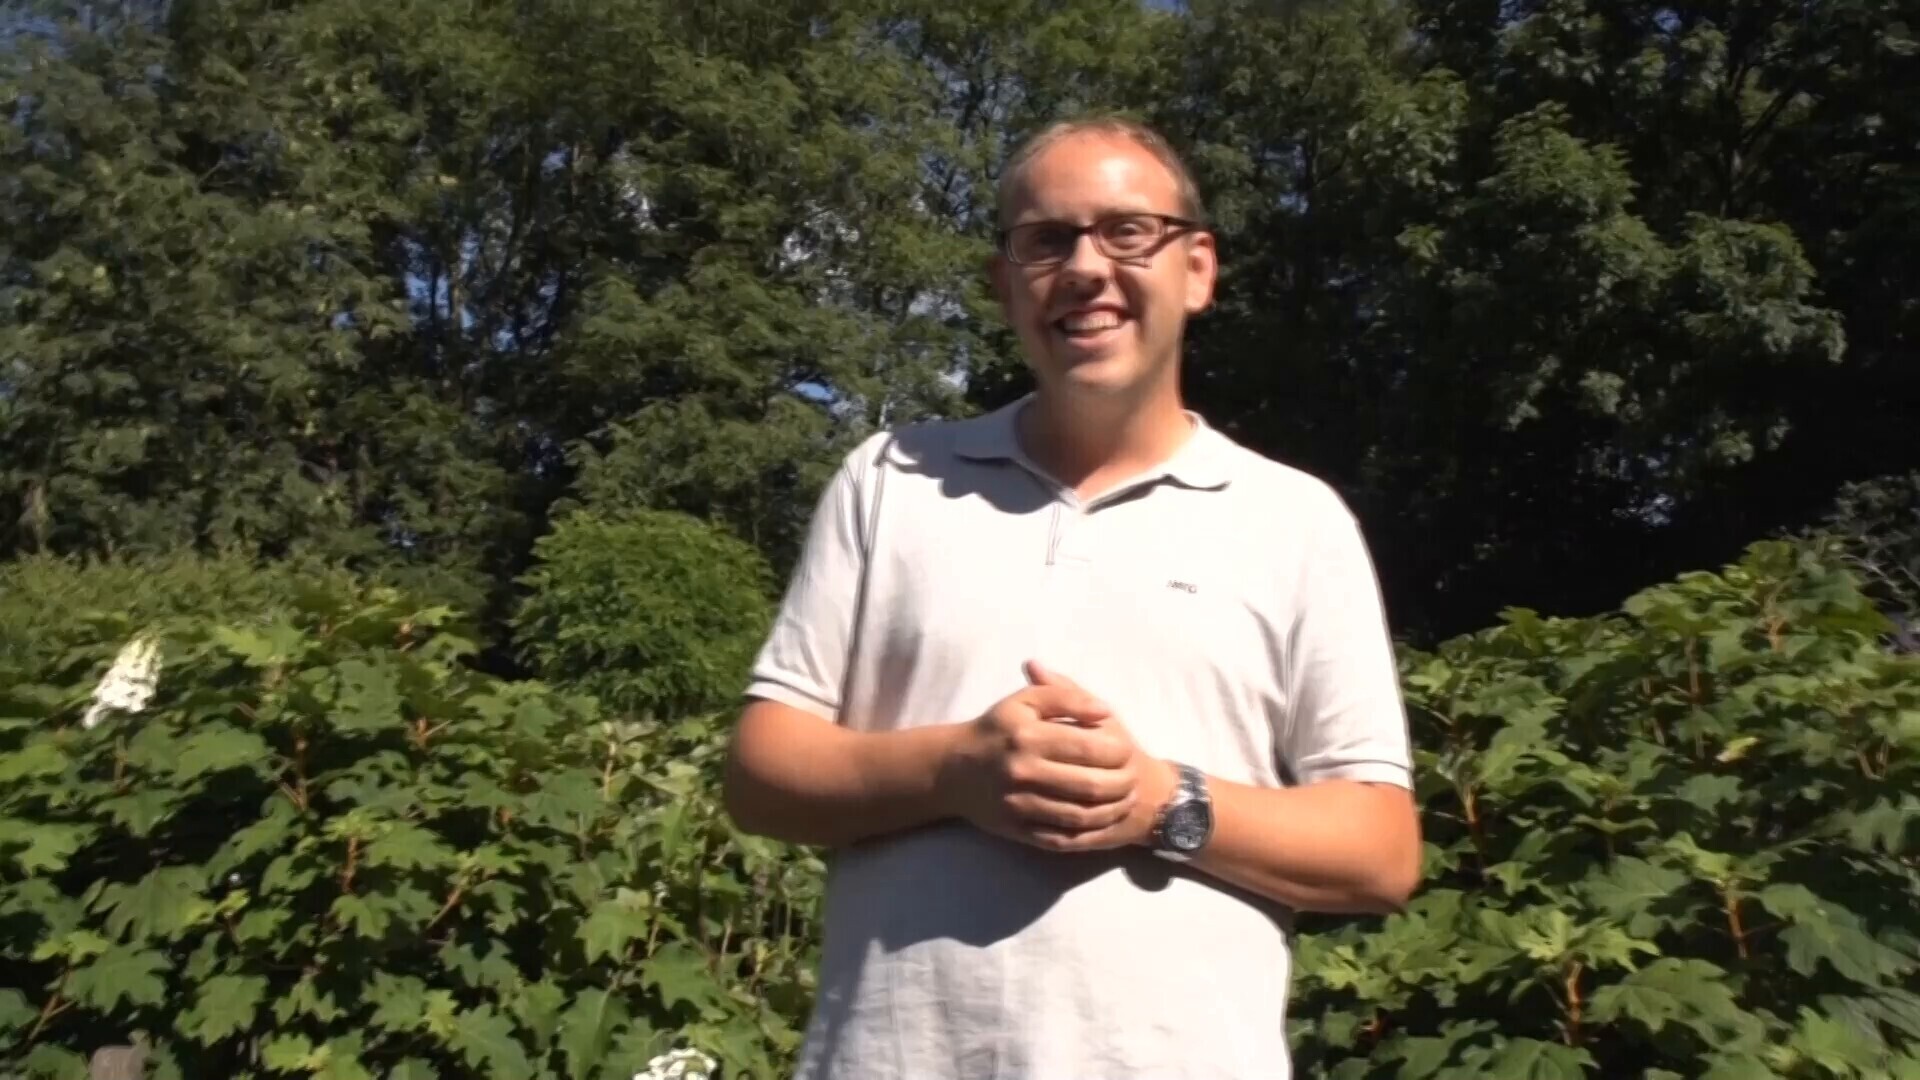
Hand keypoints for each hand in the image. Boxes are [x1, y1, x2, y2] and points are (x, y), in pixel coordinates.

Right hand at [938, 660, 1176, 852]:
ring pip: (1080, 816)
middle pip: (1090, 785)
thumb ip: (1065, 696)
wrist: (952, 769)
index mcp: (1029, 737)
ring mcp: (1019, 804)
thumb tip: (1103, 711)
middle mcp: (1023, 772)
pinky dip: (1087, 834)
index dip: (1118, 751)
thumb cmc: (996, 729)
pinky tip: (1102, 822)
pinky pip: (1060, 837)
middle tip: (1134, 779)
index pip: (1089, 747)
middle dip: (1122, 784)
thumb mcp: (1025, 701)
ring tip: (1125, 800)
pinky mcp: (1016, 829)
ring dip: (1112, 811)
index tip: (1128, 749)